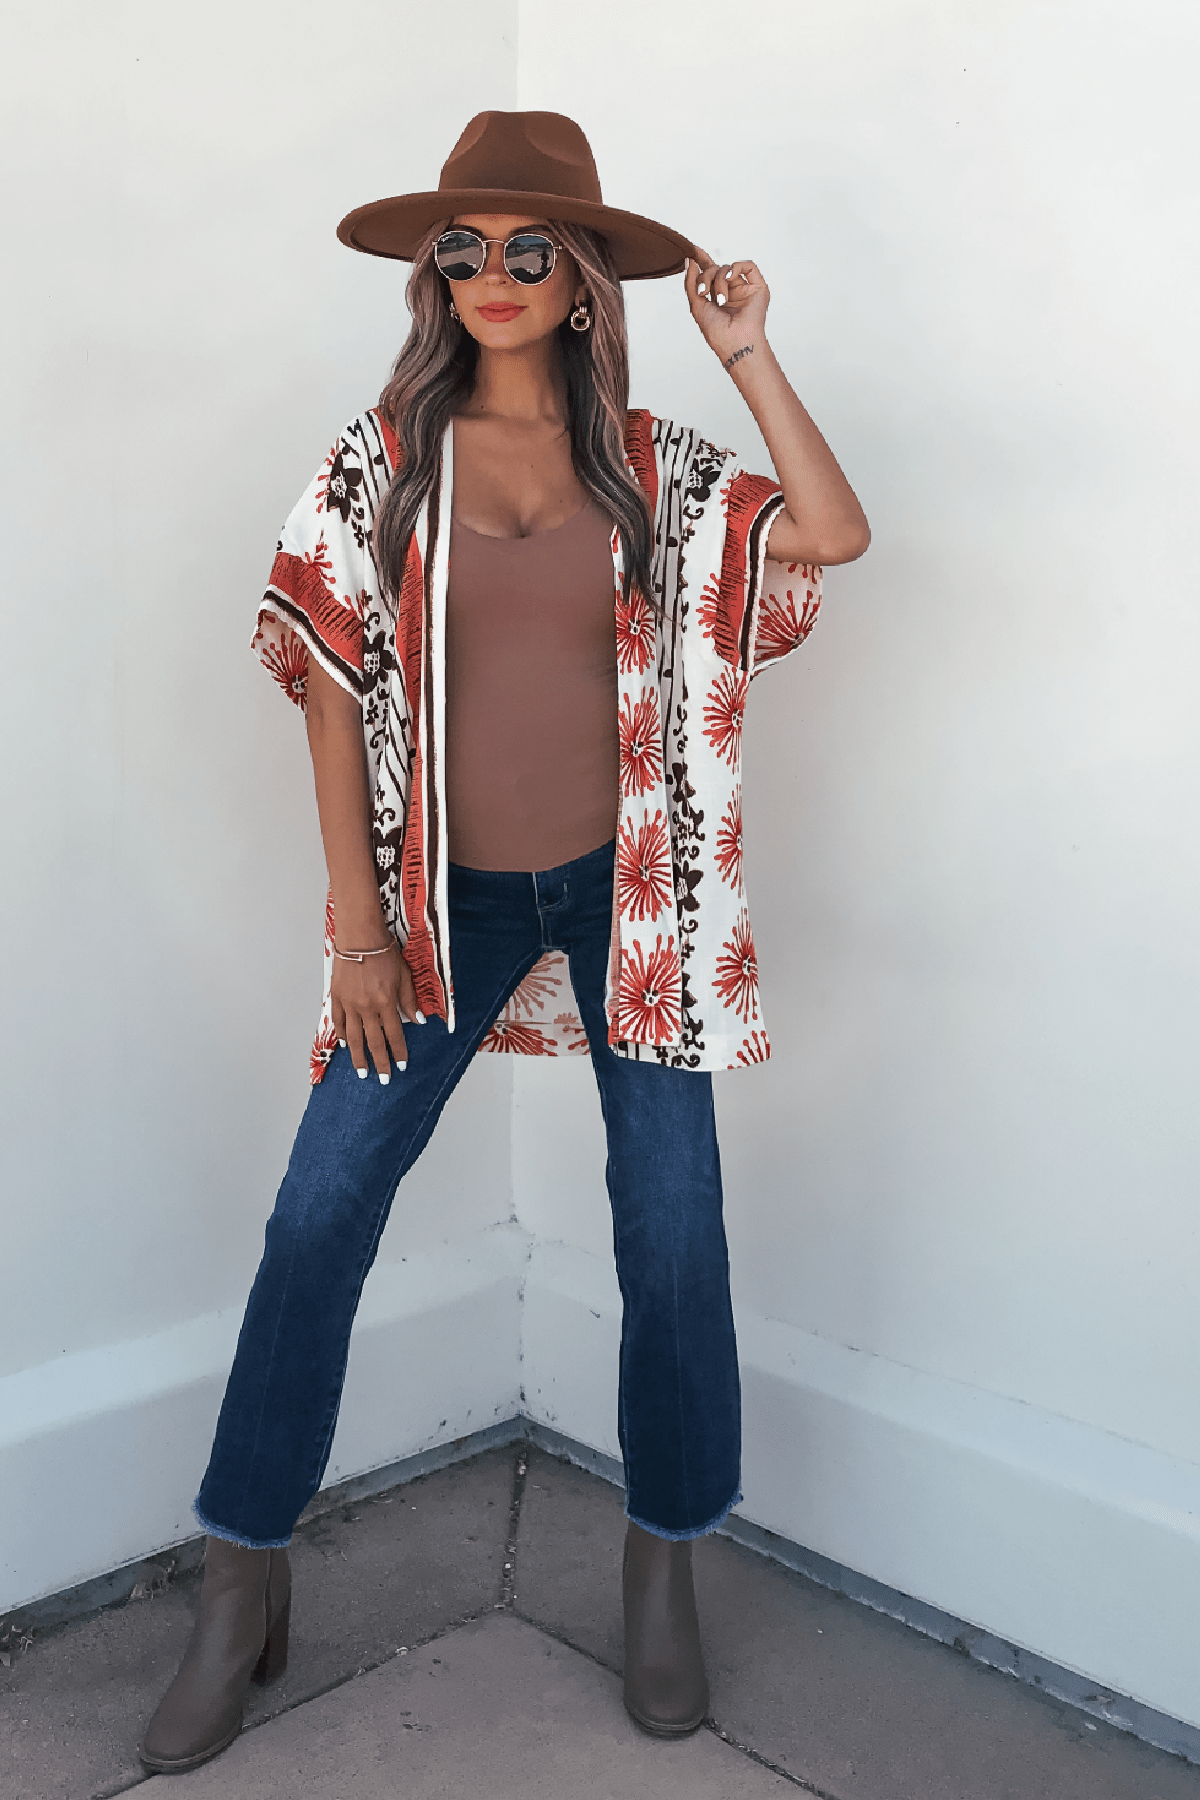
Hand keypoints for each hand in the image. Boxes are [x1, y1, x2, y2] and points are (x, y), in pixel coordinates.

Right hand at [331, 939, 421, 1082]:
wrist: (359, 937)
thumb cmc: (383, 952)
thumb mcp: (404, 975)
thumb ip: (409, 1001)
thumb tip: (418, 1021)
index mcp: (386, 1002)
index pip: (395, 1034)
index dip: (398, 1052)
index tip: (401, 1066)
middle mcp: (367, 1007)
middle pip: (374, 1041)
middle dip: (380, 1062)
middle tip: (383, 1079)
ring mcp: (350, 1004)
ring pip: (354, 1037)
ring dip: (358, 1057)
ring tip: (362, 1072)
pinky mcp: (337, 997)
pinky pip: (340, 1022)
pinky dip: (343, 1035)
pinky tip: (346, 1045)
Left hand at [684, 250, 769, 365]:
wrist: (734, 342)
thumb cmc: (717, 332)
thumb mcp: (696, 304)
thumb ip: (691, 282)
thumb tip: (689, 261)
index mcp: (717, 295)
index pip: (709, 273)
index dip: (701, 260)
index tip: (692, 251)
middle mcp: (731, 291)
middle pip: (715, 269)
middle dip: (706, 277)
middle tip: (703, 292)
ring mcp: (744, 289)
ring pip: (728, 268)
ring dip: (719, 281)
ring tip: (720, 300)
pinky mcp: (758, 287)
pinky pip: (748, 266)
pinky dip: (736, 268)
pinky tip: (729, 278)